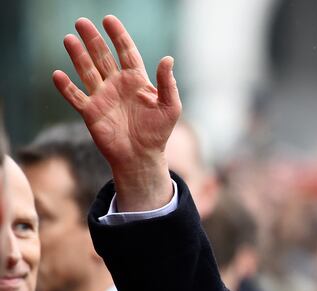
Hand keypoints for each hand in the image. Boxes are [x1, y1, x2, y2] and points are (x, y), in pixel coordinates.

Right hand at [53, 15, 178, 211]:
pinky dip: (66, 87)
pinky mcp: (90, 112)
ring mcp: (102, 97)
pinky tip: (58, 74)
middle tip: (81, 22)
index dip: (118, 36)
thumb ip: (167, 83)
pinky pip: (75, 97)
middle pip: (102, 56)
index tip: (109, 20)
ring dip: (77, 56)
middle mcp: (117, 85)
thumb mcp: (170, 106)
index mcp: (136, 81)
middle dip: (92, 39)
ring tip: (69, 39)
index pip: (126, 52)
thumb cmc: (158, 132)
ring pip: (87, 71)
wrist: (142, 156)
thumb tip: (168, 59)